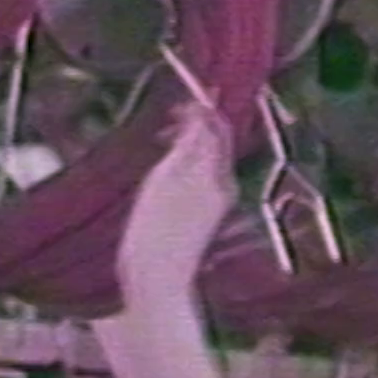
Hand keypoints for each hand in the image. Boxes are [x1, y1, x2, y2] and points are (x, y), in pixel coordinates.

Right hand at [117, 98, 238, 296]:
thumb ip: (189, 143)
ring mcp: (212, 203)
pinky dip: (182, 166)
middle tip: (165, 118)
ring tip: (159, 140)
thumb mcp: (168, 177)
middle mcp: (221, 187)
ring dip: (185, 144)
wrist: (156, 280)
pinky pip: (196, 179)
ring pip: (203, 160)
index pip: (218, 129)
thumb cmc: (156, 229)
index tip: (180, 97)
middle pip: (213, 144)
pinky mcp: (200, 217)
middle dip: (194, 126)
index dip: (202, 109)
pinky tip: (161, 171)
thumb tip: (205, 109)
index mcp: (217, 174)